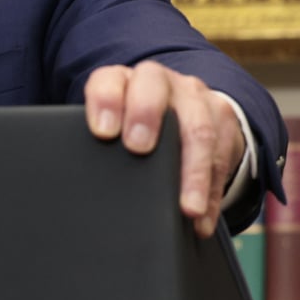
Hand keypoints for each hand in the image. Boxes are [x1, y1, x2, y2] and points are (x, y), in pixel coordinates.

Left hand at [83, 60, 245, 238]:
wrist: (178, 108)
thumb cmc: (131, 125)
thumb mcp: (112, 124)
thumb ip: (100, 141)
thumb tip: (76, 183)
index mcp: (122, 81)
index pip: (109, 80)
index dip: (105, 101)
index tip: (103, 132)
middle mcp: (159, 82)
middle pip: (154, 89)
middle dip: (146, 117)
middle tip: (138, 150)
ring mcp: (194, 97)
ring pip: (198, 128)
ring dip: (194, 173)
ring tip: (188, 208)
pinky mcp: (222, 117)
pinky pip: (222, 155)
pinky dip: (213, 194)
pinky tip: (203, 220)